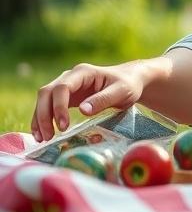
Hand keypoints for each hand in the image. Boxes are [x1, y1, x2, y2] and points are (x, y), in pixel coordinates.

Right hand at [33, 61, 148, 141]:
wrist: (131, 80)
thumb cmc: (128, 84)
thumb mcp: (122, 91)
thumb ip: (103, 99)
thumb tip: (82, 110)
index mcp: (83, 72)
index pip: (62, 87)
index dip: (59, 107)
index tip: (63, 126)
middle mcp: (71, 77)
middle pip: (47, 93)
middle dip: (44, 115)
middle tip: (48, 136)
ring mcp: (67, 87)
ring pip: (44, 100)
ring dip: (40, 119)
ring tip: (43, 139)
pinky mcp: (66, 97)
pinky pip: (48, 107)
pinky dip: (42, 119)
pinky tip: (42, 134)